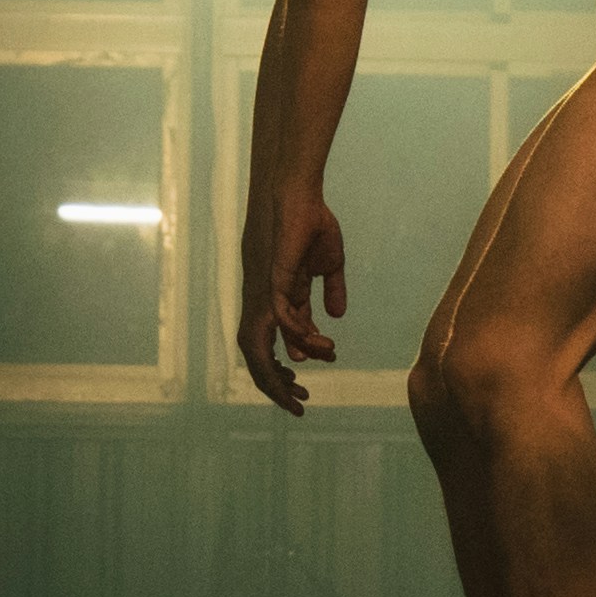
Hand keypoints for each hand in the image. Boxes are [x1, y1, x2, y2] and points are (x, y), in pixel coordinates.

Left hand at [237, 193, 344, 413]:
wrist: (297, 192)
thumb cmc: (310, 222)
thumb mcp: (328, 264)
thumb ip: (330, 290)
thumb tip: (337, 317)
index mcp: (276, 299)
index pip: (276, 344)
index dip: (290, 367)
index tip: (310, 384)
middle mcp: (264, 301)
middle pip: (258, 354)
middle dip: (274, 384)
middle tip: (297, 404)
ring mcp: (264, 292)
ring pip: (259, 346)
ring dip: (277, 373)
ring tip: (300, 390)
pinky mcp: (272, 280)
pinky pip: (280, 318)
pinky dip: (297, 337)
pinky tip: (320, 346)